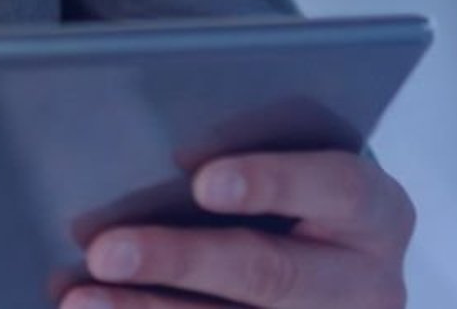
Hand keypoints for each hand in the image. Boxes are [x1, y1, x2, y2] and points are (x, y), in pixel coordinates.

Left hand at [58, 150, 414, 308]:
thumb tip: (163, 168)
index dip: (272, 180)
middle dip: (182, 262)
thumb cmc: (296, 196)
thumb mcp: (292, 164)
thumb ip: (242, 161)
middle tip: (105, 249)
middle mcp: (367, 285)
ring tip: (79, 299)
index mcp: (377, 211)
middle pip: (273, 274)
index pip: (336, 187)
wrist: (334, 263)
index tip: (201, 179)